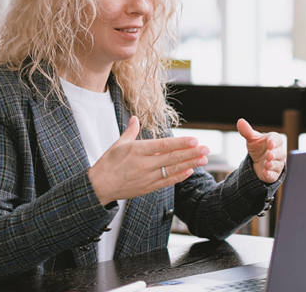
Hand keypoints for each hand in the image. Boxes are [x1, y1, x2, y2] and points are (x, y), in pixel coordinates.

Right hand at [88, 116, 209, 205]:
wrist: (98, 187)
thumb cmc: (107, 164)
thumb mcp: (117, 144)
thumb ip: (130, 131)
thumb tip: (135, 118)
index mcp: (137, 150)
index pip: (163, 145)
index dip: (180, 143)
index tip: (194, 139)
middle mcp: (144, 164)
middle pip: (172, 157)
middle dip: (191, 153)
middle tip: (207, 148)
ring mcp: (147, 177)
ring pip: (172, 169)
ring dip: (190, 164)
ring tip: (203, 159)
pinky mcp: (148, 188)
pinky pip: (166, 181)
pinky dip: (179, 177)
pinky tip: (190, 171)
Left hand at [237, 118, 285, 182]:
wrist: (257, 162)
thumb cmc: (258, 147)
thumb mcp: (252, 139)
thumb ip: (247, 131)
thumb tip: (240, 121)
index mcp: (274, 140)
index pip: (277, 139)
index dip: (274, 141)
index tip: (270, 143)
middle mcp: (279, 152)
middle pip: (279, 153)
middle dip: (274, 154)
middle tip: (268, 154)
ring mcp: (277, 164)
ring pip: (277, 164)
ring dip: (272, 164)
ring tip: (266, 164)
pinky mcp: (273, 174)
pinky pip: (274, 175)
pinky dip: (270, 174)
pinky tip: (265, 173)